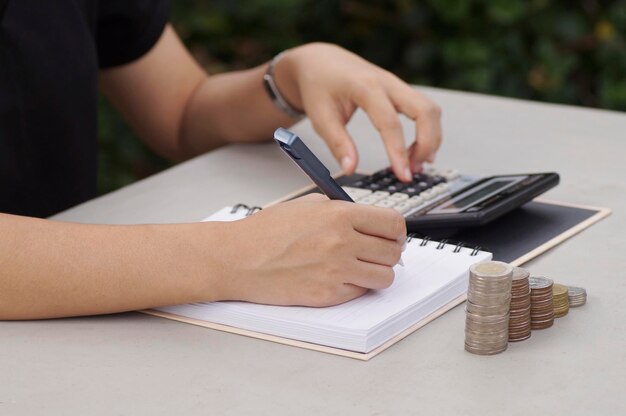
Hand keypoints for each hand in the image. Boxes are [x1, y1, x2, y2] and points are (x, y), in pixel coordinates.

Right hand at [217, 194, 405, 306]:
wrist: (238, 259)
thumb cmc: (266, 232)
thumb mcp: (307, 205)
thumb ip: (342, 210)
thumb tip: (370, 223)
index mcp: (339, 215)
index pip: (393, 224)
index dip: (397, 231)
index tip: (393, 235)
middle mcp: (342, 243)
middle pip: (393, 252)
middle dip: (389, 252)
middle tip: (378, 252)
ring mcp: (336, 271)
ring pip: (384, 277)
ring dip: (377, 273)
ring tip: (361, 268)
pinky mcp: (327, 295)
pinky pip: (360, 293)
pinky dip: (356, 287)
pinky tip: (339, 278)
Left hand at [275, 43, 441, 181]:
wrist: (320, 61)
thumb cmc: (318, 85)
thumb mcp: (320, 117)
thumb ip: (338, 144)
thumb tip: (350, 168)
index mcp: (365, 87)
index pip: (390, 122)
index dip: (399, 151)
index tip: (403, 175)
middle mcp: (387, 82)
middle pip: (425, 111)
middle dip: (427, 143)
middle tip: (415, 170)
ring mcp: (397, 85)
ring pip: (431, 109)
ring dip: (431, 138)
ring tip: (416, 164)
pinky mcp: (400, 90)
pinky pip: (425, 109)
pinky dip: (427, 130)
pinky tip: (417, 150)